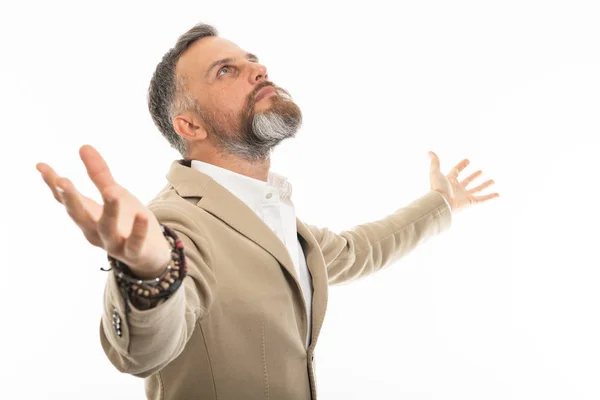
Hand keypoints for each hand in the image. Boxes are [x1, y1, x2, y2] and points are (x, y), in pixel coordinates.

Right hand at [36, 145, 171, 278]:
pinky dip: (138, 231)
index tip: (41, 166)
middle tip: (62, 181)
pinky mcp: (134, 252)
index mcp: (87, 216)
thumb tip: (83, 146)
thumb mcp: (115, 194)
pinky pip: (135, 243)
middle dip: (70, 199)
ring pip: (107, 228)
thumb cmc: (127, 222)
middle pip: (79, 215)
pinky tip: (142, 215)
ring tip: (112, 192)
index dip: (52, 184)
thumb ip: (100, 175)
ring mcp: (113, 243)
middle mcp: (94, 231)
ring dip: (109, 211)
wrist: (150, 254)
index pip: (65, 200)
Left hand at [428, 151, 498, 211]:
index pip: (456, 171)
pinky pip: (483, 199)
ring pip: (477, 189)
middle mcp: (457, 188)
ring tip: (492, 181)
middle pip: (467, 181)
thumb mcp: (435, 172)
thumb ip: (435, 162)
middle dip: (474, 176)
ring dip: (484, 185)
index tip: (468, 160)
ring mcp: (464, 196)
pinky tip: (497, 194)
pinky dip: (490, 197)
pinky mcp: (471, 202)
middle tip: (480, 171)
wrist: (441, 203)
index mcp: (449, 181)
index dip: (461, 166)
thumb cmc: (438, 188)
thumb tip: (430, 152)